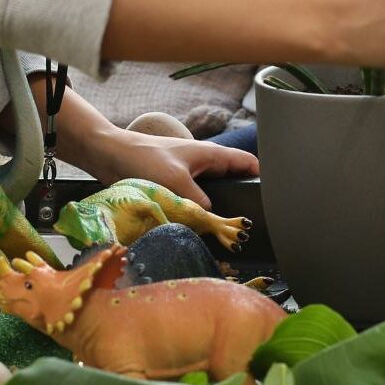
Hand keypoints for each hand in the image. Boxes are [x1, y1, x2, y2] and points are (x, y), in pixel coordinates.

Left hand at [77, 128, 258, 209]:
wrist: (110, 154)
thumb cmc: (143, 159)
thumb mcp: (175, 182)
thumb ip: (198, 202)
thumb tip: (213, 221)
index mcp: (210, 154)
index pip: (247, 163)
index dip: (262, 177)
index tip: (274, 198)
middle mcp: (204, 163)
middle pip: (233, 180)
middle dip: (242, 198)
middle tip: (251, 221)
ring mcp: (190, 174)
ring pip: (214, 192)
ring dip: (219, 207)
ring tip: (228, 229)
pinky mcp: (175, 185)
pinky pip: (196, 199)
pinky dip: (201, 211)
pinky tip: (200, 227)